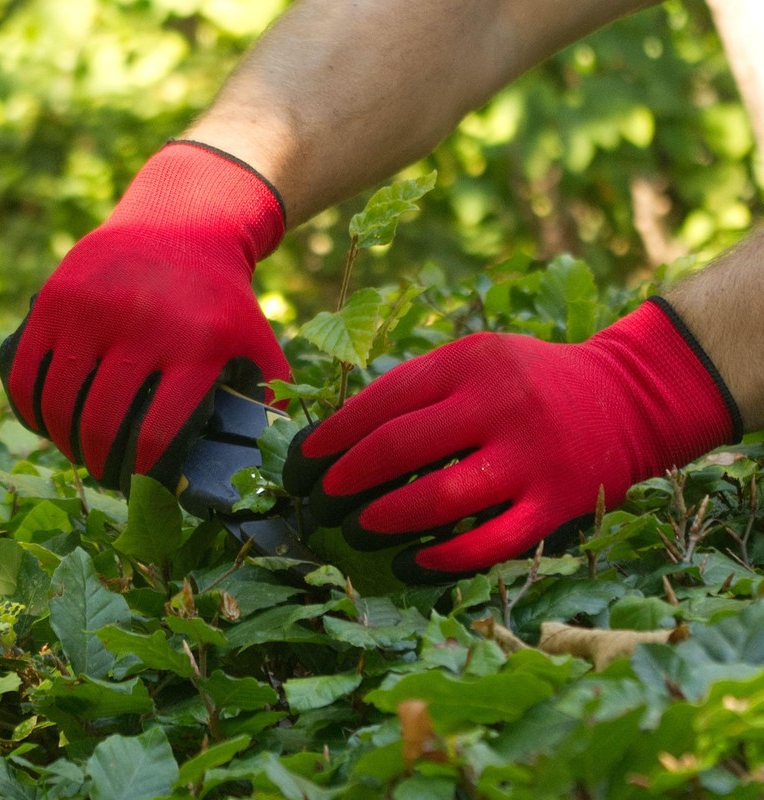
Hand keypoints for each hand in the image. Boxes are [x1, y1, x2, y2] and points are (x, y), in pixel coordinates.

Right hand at [0, 141, 289, 491]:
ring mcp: (94, 310)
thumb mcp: (259, 338)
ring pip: (59, 402)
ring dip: (63, 441)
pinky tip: (44, 422)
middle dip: (99, 464)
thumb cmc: (224, 298)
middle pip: (101, 424)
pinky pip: (27, 370)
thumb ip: (272, 392)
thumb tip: (273, 450)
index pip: (155, 435)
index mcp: (197, 347)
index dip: (141, 475)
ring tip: (78, 451)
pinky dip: (30, 407)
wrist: (185, 225)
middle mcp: (144, 326)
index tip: (140, 487)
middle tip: (106, 474)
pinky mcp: (58, 297)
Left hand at [283, 299, 740, 582]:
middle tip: (320, 498)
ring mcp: (531, 457)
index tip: (303, 459)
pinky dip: (446, 558)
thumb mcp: (476, 357)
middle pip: (400, 448)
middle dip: (346, 478)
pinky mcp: (557, 503)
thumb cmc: (529, 379)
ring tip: (357, 527)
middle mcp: (499, 404)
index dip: (334, 434)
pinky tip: (413, 562)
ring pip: (442, 498)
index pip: (382, 400)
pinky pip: (493, 542)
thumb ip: (419, 386)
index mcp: (470, 362)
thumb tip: (344, 434)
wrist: (624, 398)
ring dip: (387, 519)